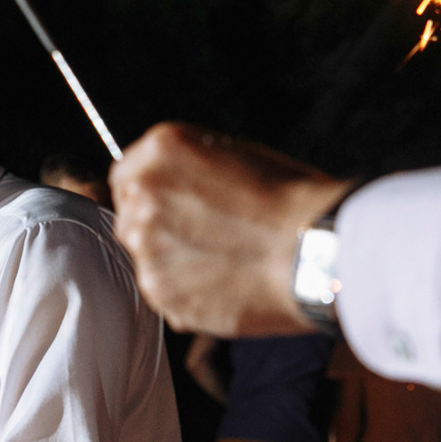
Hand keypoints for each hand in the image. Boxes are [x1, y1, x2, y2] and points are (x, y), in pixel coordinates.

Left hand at [109, 123, 350, 336]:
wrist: (313, 253)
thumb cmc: (292, 200)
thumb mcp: (238, 155)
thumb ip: (190, 169)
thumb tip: (175, 186)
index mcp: (161, 150)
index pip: (127, 174)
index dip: (153, 192)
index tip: (175, 207)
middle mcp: (143, 195)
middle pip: (130, 215)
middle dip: (159, 226)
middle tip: (207, 237)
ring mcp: (146, 246)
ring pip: (145, 256)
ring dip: (172, 259)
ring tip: (224, 262)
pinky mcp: (159, 291)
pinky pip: (162, 291)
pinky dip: (186, 290)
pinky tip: (226, 284)